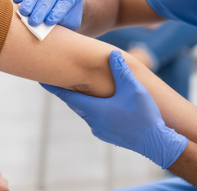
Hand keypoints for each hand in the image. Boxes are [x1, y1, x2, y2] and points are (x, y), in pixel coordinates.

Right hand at [12, 0, 82, 28]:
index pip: (67, 0)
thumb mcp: (70, 21)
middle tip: (33, 22)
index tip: (48, 22)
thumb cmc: (67, 14)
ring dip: (30, 1)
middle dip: (41, 8)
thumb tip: (44, 28)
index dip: (57, 11)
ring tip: (24, 13)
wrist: (64, 1)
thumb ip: (60, 23)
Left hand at [41, 50, 188, 168]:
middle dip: (67, 90)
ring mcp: (100, 130)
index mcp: (94, 109)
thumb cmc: (144, 115)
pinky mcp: (109, 134)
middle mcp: (93, 121)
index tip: (40, 79)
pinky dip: (94, 108)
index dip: (53, 86)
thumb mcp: (133, 88)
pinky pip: (96, 118)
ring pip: (86, 111)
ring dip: (82, 99)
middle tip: (58, 78)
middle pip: (75, 102)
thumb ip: (121, 71)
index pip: (67, 95)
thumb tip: (111, 53)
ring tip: (80, 87)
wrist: (156, 143)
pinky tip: (102, 103)